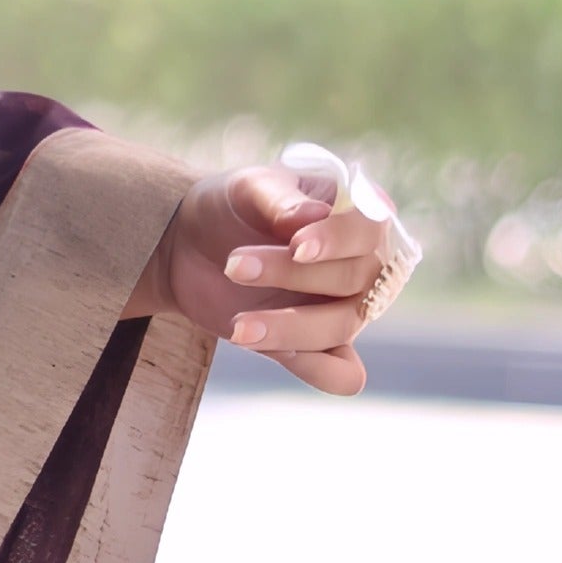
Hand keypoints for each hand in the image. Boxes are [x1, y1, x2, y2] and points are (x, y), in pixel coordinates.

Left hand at [136, 164, 391, 395]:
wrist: (191, 245)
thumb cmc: (233, 206)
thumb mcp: (247, 188)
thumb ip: (279, 199)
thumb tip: (311, 216)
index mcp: (357, 214)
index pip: (370, 229)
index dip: (338, 240)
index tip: (296, 246)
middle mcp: (364, 264)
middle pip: (355, 279)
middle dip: (292, 275)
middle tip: (233, 265)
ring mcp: (346, 308)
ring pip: (343, 326)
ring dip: (291, 328)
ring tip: (237, 326)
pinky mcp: (320, 345)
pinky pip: (342, 374)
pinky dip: (319, 371)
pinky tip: (271, 351)